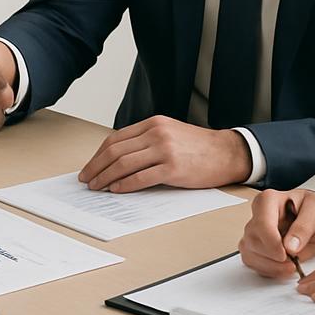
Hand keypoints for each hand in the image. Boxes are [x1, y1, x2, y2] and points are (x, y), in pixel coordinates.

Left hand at [77, 115, 251, 191]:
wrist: (227, 152)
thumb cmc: (198, 147)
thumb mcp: (169, 133)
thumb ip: (146, 141)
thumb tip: (118, 159)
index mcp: (152, 124)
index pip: (116, 138)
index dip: (98, 154)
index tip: (90, 166)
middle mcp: (156, 133)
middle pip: (115, 151)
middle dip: (96, 167)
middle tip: (86, 179)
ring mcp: (164, 150)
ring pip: (124, 164)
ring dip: (106, 177)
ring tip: (97, 187)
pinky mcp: (173, 168)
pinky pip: (141, 178)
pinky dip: (124, 185)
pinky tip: (116, 190)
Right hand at [238, 189, 314, 277]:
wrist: (311, 213)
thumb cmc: (311, 207)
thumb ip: (304, 227)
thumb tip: (291, 247)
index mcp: (268, 200)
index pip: (262, 224)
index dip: (273, 244)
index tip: (288, 255)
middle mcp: (256, 214)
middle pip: (253, 241)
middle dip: (273, 258)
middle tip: (294, 263)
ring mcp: (252, 231)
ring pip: (249, 253)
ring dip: (270, 266)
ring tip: (290, 266)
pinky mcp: (252, 245)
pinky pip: (252, 262)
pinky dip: (267, 270)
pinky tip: (282, 267)